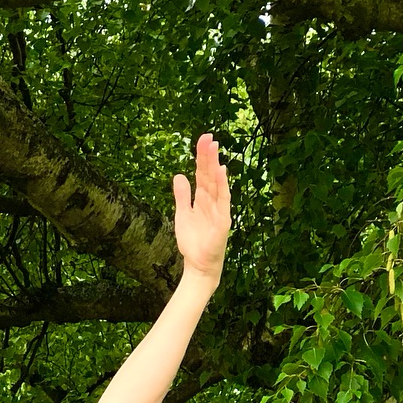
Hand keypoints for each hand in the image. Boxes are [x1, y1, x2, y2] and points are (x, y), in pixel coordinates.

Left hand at [173, 133, 230, 287]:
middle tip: (207, 136)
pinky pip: (223, 200)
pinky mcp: (222, 221)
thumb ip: (182, 196)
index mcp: (202, 199)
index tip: (202, 140)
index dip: (201, 158)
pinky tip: (220, 171)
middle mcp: (212, 201)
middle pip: (209, 175)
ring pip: (216, 183)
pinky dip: (222, 185)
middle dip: (208, 156)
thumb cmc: (192, 242)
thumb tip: (179, 175)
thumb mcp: (182, 215)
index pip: (202, 174)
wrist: (198, 265)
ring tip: (214, 147)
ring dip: (215, 165)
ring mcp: (219, 210)